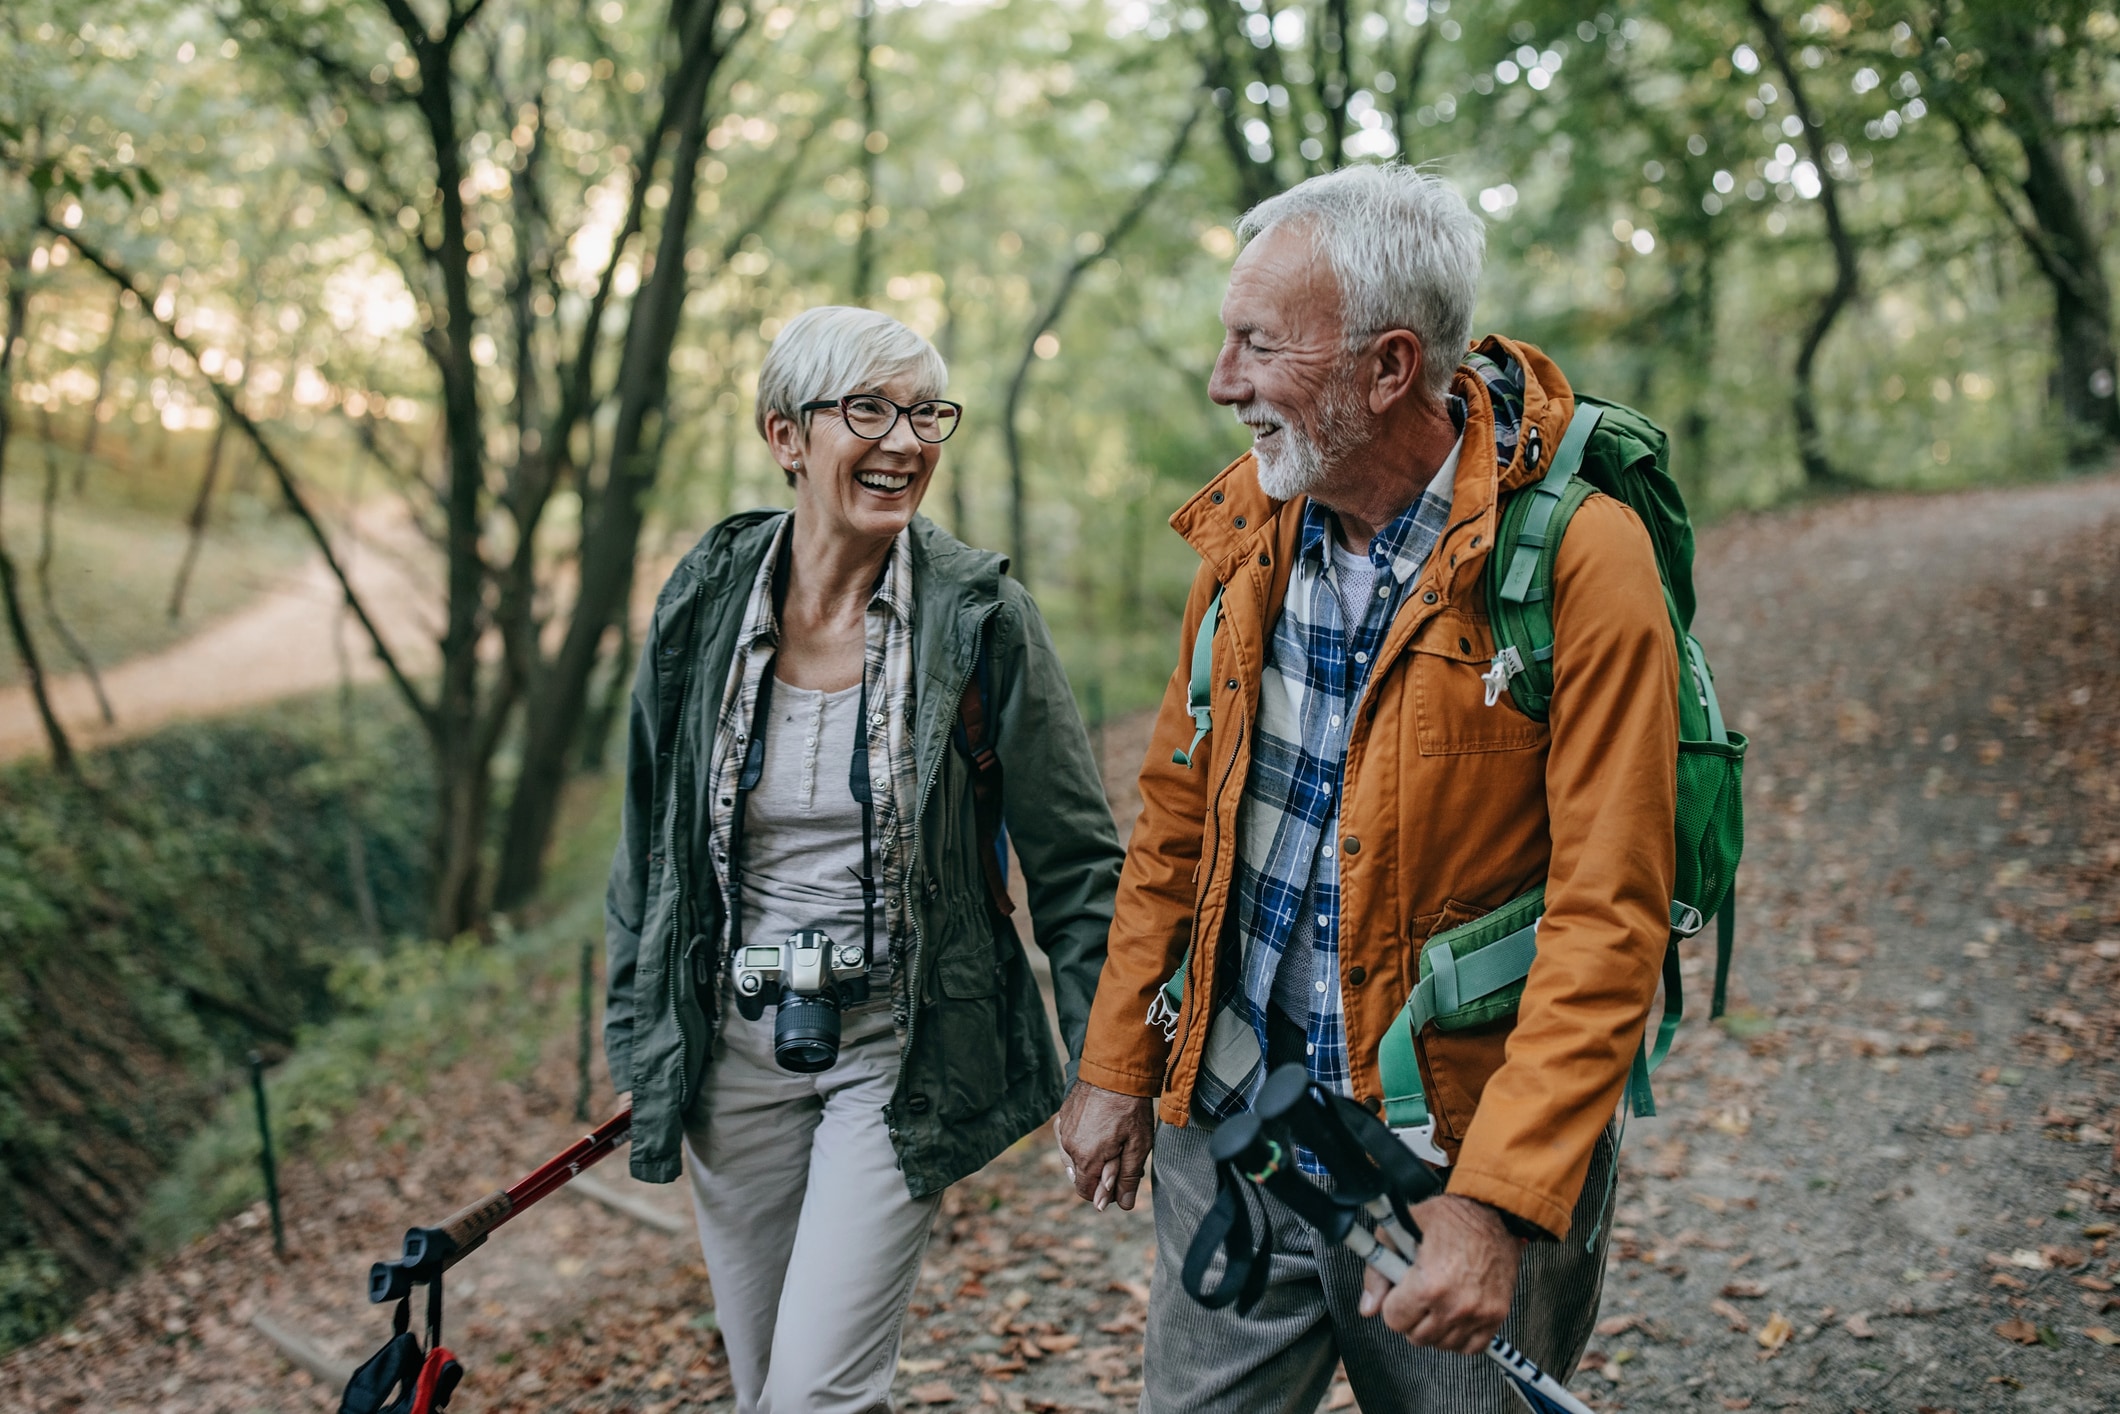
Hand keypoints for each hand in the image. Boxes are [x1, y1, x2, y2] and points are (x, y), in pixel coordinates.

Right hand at [1054, 1080, 1156, 1210]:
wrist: (1114, 1070)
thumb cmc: (1130, 1108)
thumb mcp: (1137, 1146)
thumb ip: (1127, 1178)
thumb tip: (1124, 1205)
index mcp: (1086, 1158)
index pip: (1086, 1192)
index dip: (1103, 1193)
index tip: (1119, 1181)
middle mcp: (1068, 1147)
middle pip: (1080, 1175)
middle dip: (1098, 1174)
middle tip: (1121, 1155)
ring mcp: (1063, 1131)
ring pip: (1072, 1158)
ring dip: (1088, 1158)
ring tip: (1110, 1142)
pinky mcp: (1062, 1117)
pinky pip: (1067, 1140)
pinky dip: (1080, 1142)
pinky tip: (1095, 1132)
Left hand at [1358, 1193, 1522, 1352]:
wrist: (1494, 1214)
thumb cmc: (1448, 1218)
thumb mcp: (1399, 1232)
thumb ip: (1377, 1271)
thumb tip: (1368, 1307)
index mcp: (1428, 1285)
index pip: (1394, 1321)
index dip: (1392, 1303)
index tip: (1400, 1290)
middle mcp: (1455, 1306)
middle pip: (1416, 1337)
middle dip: (1411, 1316)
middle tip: (1417, 1294)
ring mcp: (1478, 1314)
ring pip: (1441, 1344)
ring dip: (1434, 1327)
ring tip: (1436, 1301)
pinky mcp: (1496, 1316)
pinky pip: (1470, 1347)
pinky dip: (1459, 1337)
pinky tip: (1454, 1315)